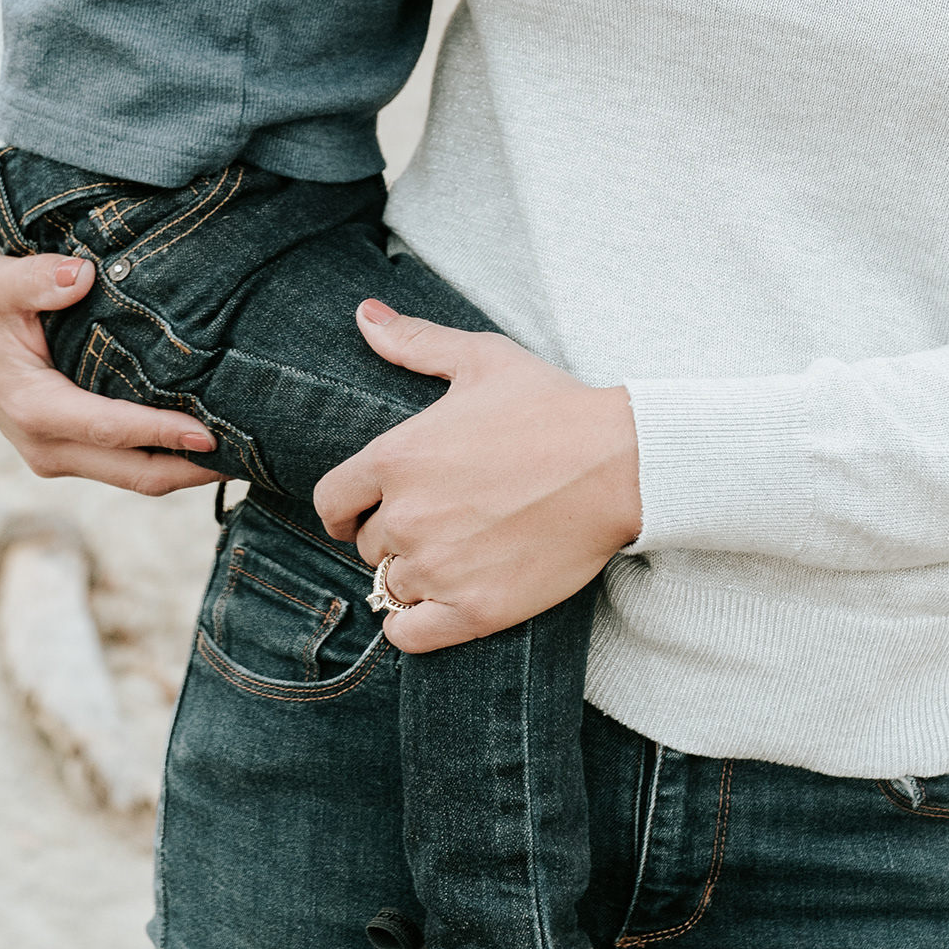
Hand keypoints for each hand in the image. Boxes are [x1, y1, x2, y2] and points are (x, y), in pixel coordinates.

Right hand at [0, 253, 221, 494]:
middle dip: (188, 469)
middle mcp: (46, 444)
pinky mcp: (68, 446)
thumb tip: (83, 276)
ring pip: (132, 474)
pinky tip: (203, 440)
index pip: (112, 429)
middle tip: (249, 455)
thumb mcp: (2, 283)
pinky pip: (124, 462)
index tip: (211, 434)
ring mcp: (57, 452)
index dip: (162, 433)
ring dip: (182, 467)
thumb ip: (40, 279)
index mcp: (34, 409)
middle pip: (132, 472)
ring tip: (240, 451)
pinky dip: (163, 456)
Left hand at [312, 302, 642, 652]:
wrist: (617, 463)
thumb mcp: (480, 358)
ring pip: (390, 586)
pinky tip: (439, 599)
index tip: (365, 508)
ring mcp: (438, 569)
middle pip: (367, 544)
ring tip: (452, 551)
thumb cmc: (549, 405)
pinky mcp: (473, 610)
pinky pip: (409, 633)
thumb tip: (364, 315)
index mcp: (396, 459)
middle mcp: (406, 518)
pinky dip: (414, 622)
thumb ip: (414, 342)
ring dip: (412, 573)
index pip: (331, 502)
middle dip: (393, 532)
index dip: (346, 506)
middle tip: (438, 517)